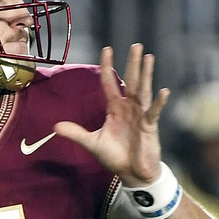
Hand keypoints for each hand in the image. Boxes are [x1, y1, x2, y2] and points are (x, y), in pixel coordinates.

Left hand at [53, 43, 168, 185]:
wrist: (132, 173)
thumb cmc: (115, 156)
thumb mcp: (92, 143)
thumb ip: (76, 133)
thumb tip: (56, 126)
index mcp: (115, 108)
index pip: (110, 83)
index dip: (107, 66)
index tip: (107, 49)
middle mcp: (129, 108)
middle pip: (131, 81)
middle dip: (133, 63)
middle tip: (136, 45)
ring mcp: (141, 115)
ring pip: (143, 90)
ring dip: (146, 74)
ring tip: (149, 57)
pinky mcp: (150, 126)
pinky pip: (154, 112)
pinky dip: (159, 102)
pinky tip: (163, 91)